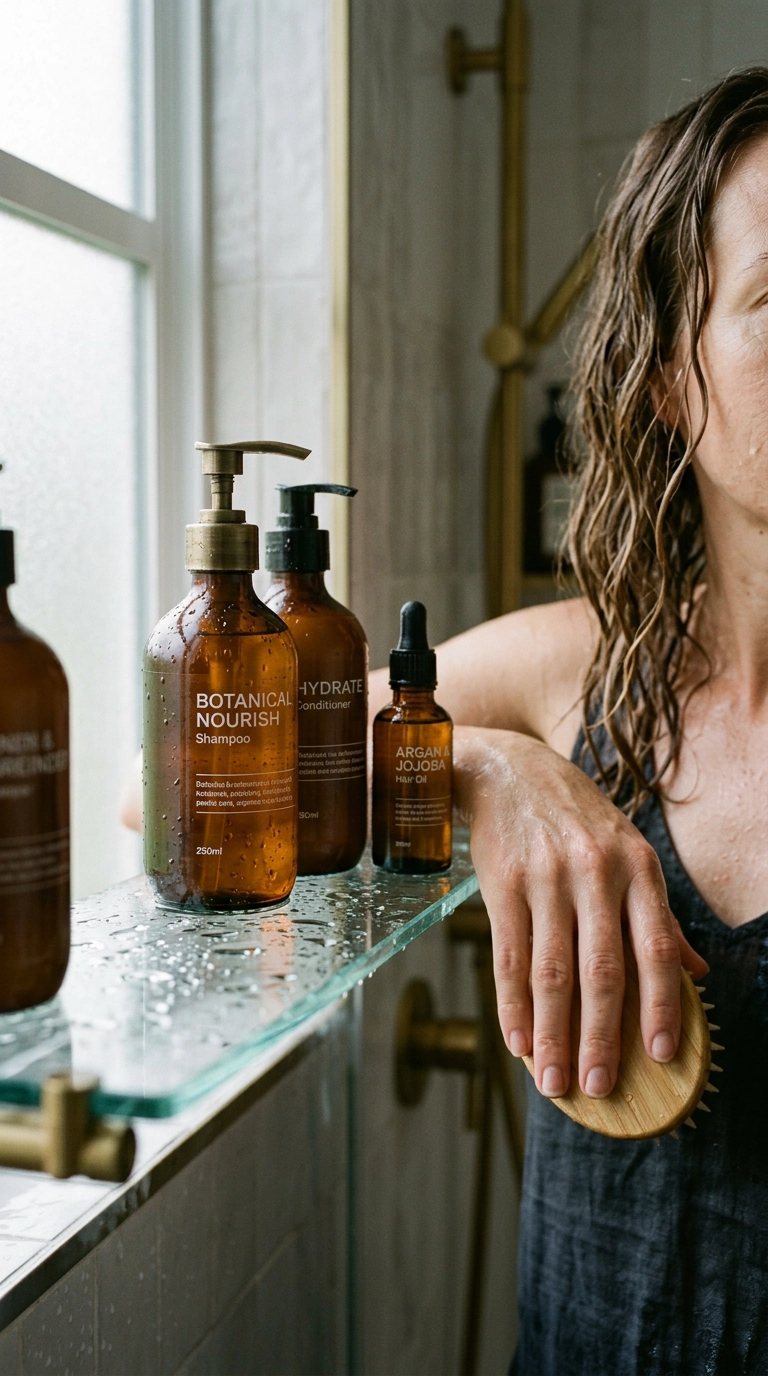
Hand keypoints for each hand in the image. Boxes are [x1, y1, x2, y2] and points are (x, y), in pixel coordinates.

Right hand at [455, 727, 707, 1098]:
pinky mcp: (502, 884)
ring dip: (552, 1034)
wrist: (512, 771)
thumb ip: (660, 915)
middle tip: (597, 1087)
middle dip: (600, 1036)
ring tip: (553, 1081)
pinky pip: (508, 955)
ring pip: (551, 971)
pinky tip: (518, 1040)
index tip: (660, 1055)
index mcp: (638, 867)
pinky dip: (512, 1004)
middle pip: (601, 969)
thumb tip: (697, 974)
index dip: (661, 1004)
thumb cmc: (579, 821)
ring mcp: (546, 878)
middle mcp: (595, 872)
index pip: (658, 947)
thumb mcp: (630, 853)